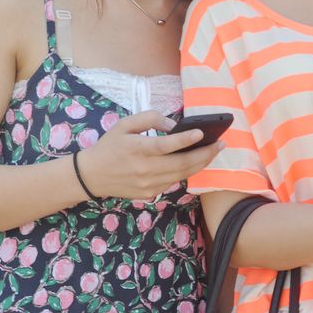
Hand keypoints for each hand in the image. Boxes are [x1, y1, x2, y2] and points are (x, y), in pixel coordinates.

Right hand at [76, 110, 224, 199]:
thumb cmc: (109, 146)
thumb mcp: (124, 124)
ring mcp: (149, 184)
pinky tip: (195, 162)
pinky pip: (173, 182)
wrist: (92, 176)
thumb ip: (149, 119)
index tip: (202, 133)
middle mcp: (146, 169)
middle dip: (206, 154)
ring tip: (213, 152)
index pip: (167, 146)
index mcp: (138, 149)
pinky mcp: (150, 193)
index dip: (186, 140)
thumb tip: (173, 124)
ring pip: (182, 175)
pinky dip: (186, 172)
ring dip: (201, 164)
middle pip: (183, 164)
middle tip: (221, 144)